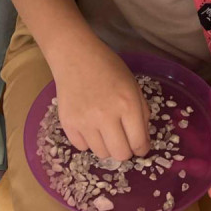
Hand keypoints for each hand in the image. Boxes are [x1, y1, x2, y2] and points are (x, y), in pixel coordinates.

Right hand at [52, 43, 150, 161]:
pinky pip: (82, 147)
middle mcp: (106, 117)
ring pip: (101, 154)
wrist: (74, 56)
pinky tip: (89, 126)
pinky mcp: (68, 123)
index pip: (139, 143)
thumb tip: (143, 142)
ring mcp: (85, 122)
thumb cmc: (108, 67)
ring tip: (104, 130)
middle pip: (120, 154)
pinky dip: (87, 141)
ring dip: (106, 146)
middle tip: (122, 139)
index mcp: (127, 105)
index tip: (139, 146)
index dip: (142, 148)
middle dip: (125, 150)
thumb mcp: (133, 85)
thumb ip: (142, 113)